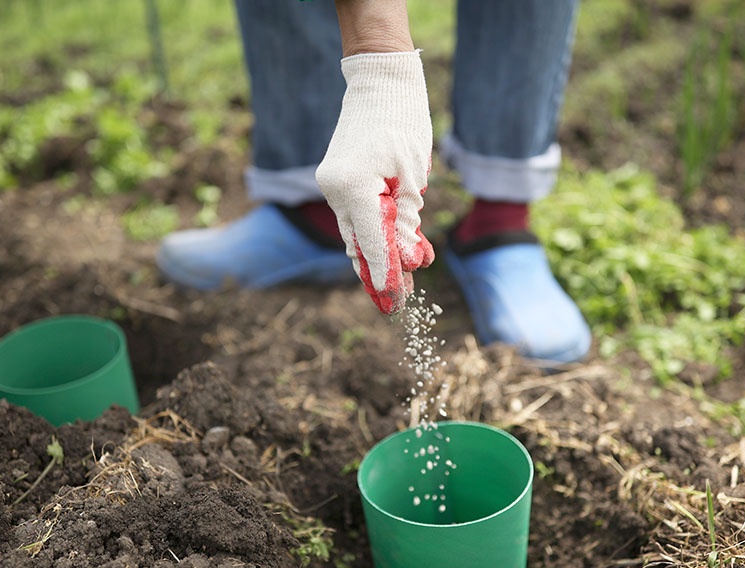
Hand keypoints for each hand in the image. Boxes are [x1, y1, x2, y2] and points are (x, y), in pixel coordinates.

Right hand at [315, 51, 433, 314]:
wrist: (381, 84)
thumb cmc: (403, 123)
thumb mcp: (412, 179)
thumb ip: (406, 223)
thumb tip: (407, 263)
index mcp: (351, 186)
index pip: (370, 242)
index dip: (385, 276)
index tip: (394, 304)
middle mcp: (334, 189)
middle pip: (358, 245)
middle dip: (380, 275)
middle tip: (397, 306)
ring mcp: (332, 186)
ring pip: (355, 234)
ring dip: (378, 258)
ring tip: (401, 286)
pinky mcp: (337, 181)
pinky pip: (354, 218)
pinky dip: (372, 236)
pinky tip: (392, 253)